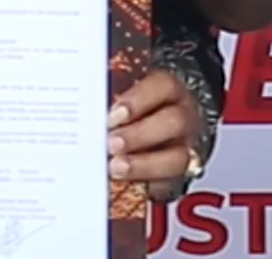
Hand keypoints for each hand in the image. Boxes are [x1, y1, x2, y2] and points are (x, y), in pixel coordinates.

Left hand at [108, 68, 204, 201]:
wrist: (153, 135)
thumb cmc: (132, 111)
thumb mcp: (124, 96)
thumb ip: (110, 100)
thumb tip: (87, 109)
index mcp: (169, 90)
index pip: (163, 86)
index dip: (138, 100)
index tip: (113, 115)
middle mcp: (183, 117)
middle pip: (174, 122)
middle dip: (139, 134)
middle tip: (111, 144)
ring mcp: (184, 148)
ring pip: (177, 157)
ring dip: (144, 164)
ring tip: (115, 167)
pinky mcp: (176, 176)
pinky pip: (168, 184)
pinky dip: (146, 184)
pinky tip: (125, 184)